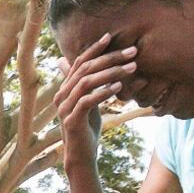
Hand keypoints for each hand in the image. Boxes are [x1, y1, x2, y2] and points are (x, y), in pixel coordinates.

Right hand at [53, 32, 137, 174]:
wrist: (81, 155)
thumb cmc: (87, 128)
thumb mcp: (89, 103)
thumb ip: (89, 85)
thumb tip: (102, 72)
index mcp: (65, 89)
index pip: (78, 62)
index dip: (93, 48)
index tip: (111, 37)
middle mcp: (62, 96)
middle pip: (84, 68)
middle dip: (110, 57)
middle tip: (132, 52)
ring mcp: (65, 108)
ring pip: (86, 82)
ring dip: (111, 72)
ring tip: (132, 68)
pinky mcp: (72, 121)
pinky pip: (87, 101)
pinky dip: (103, 92)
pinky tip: (118, 87)